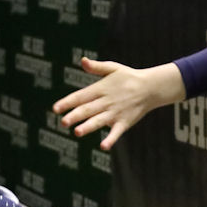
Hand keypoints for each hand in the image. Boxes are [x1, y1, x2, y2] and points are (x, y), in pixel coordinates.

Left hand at [52, 60, 184, 149]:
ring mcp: (116, 113)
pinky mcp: (125, 122)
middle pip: (88, 110)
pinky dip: (111, 139)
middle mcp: (107, 101)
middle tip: (63, 122)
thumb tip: (82, 60)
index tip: (56, 108)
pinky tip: (103, 146)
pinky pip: (117, 132)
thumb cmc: (128, 77)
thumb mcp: (112, 68)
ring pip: (99, 121)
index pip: (81, 96)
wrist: (151, 87)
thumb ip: (96, 67)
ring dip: (88, 127)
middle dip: (75, 116)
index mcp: (101, 88)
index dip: (67, 102)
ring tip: (77, 132)